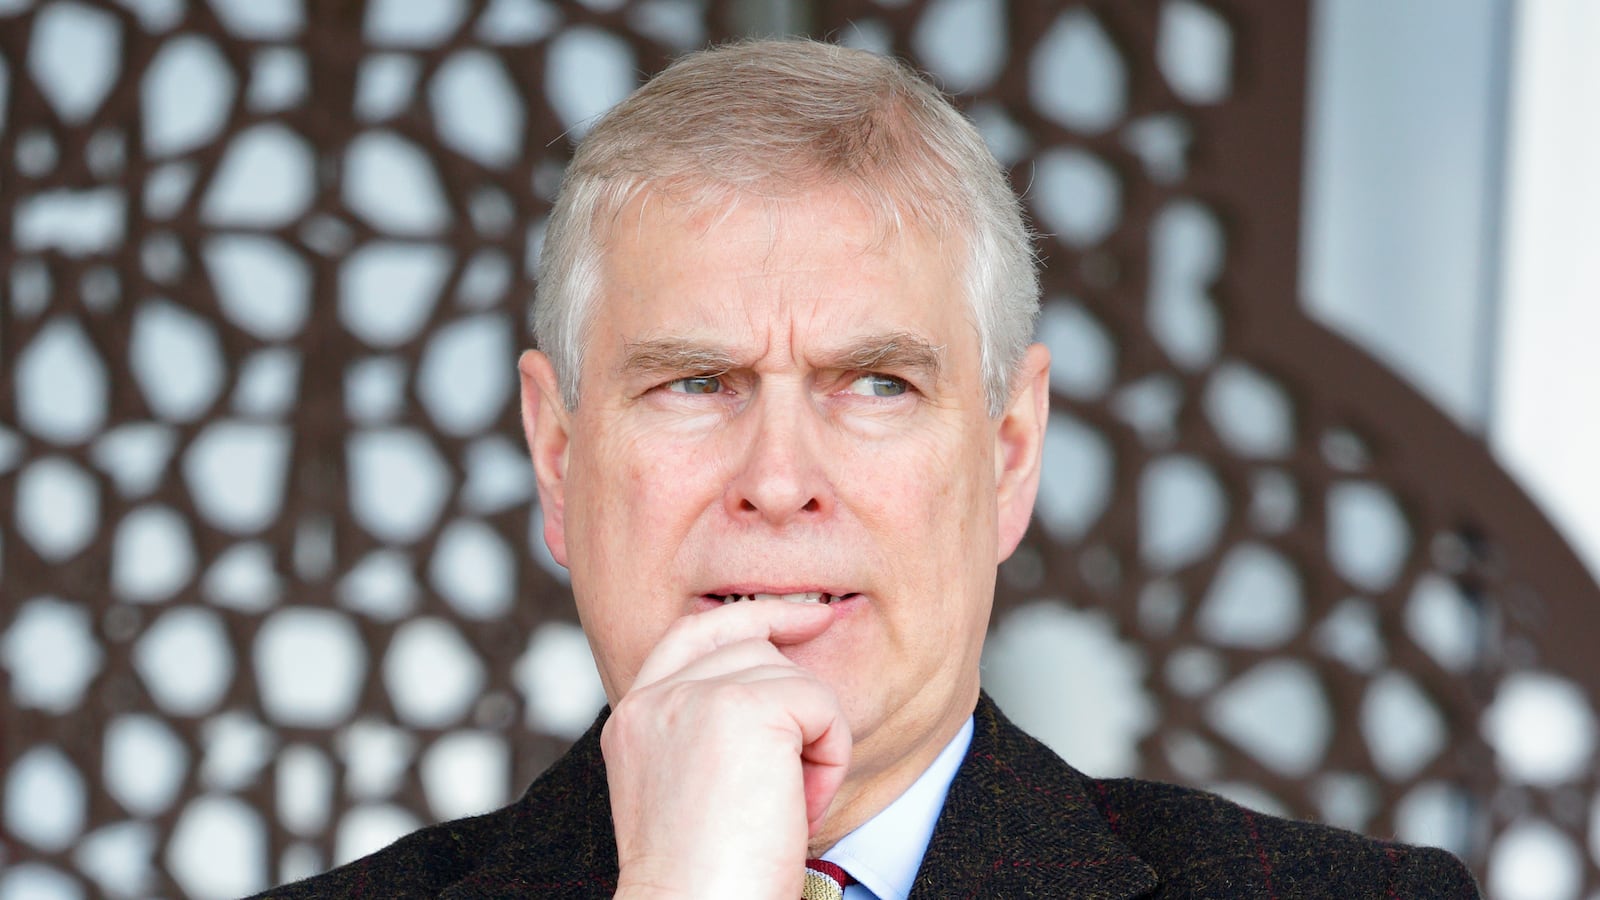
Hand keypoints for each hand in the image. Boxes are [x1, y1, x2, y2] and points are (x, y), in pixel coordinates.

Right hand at [604, 601, 851, 898]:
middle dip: (794, 700)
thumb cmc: (708, 881)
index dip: (753, 616)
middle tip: (798, 775)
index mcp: (633, 719)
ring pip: (792, 677)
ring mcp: (694, 696)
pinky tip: (801, 806)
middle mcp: (654, 699)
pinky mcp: (744, 706)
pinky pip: (821, 705)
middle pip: (752, 646)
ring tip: (786, 807)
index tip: (808, 617)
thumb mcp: (690, 792)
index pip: (692, 634)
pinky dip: (830, 758)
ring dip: (811, 741)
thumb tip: (779, 684)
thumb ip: (707, 733)